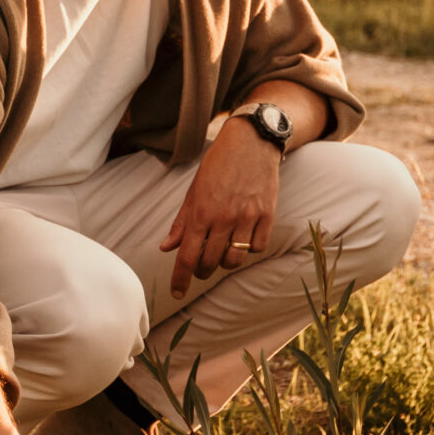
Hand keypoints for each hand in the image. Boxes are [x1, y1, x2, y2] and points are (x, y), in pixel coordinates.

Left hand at [160, 117, 281, 295]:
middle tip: (202, 265)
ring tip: (223, 252)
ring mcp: (247, 217)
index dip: (180, 280)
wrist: (251, 141)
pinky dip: (249, 248)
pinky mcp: (267, 214)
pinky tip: (244, 238)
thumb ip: (182, 222)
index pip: (187, 257)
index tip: (177, 293)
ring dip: (226, 263)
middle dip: (203, 271)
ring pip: (235, 259)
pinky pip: (258, 247)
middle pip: (210, 263)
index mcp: (201, 212)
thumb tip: (166, 248)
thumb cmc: (218, 164)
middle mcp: (223, 217)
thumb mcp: (194, 190)